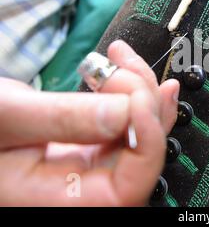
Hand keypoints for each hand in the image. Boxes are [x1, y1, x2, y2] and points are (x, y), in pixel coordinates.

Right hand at [0, 41, 179, 205]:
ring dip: (139, 89)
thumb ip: (64, 119)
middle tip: (117, 63)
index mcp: (58, 200)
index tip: (136, 98)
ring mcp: (88, 166)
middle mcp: (80, 189)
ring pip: (139, 134)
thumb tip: (126, 112)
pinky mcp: (89, 144)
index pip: (126, 190)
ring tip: (118, 56)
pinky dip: (129, 90)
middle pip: (141, 156)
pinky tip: (121, 65)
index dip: (147, 145)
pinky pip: (126, 122)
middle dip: (141, 102)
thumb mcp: (5, 116)